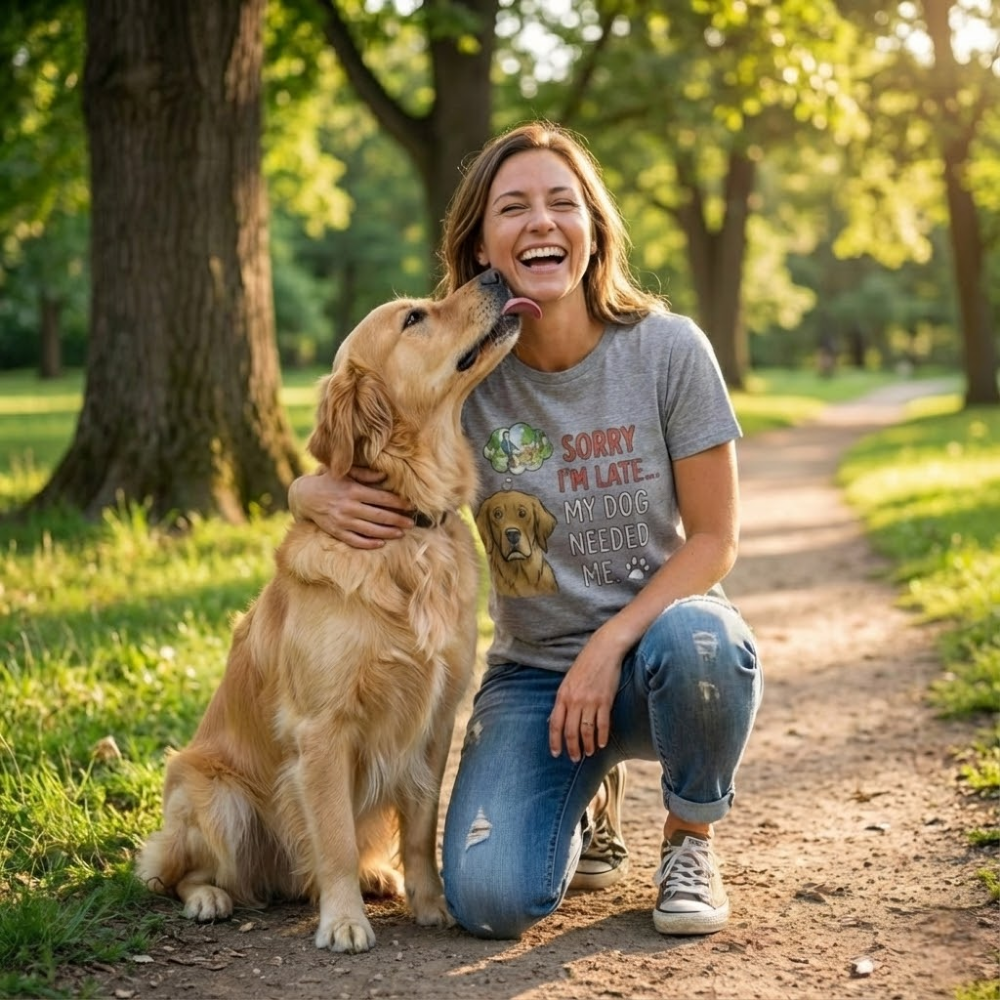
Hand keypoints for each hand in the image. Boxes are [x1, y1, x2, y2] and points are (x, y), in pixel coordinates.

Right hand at [289, 466, 415, 548]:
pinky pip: (355, 540)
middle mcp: (349, 506)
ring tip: (402, 533)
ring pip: (370, 530)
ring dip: (388, 532)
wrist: (306, 496)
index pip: (382, 498)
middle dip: (398, 519)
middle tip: (412, 523)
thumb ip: (365, 474)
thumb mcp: (346, 473)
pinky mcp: (336, 532)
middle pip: (380, 515)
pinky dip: (369, 543)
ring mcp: (342, 521)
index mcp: (354, 490)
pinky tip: (381, 543)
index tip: (411, 506)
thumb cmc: (330, 481)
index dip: (398, 503)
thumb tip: (384, 476)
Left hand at [548, 634, 623, 762]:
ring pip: (586, 731)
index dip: (555, 741)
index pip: (555, 724)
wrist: (603, 650)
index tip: (556, 753)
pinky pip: (602, 725)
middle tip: (575, 758)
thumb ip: (564, 699)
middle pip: (570, 732)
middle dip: (572, 748)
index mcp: (562, 695)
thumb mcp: (568, 681)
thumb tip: (557, 719)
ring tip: (589, 752)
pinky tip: (602, 743)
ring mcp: (590, 701)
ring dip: (587, 745)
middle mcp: (574, 700)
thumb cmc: (585, 664)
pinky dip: (602, 737)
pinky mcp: (605, 701)